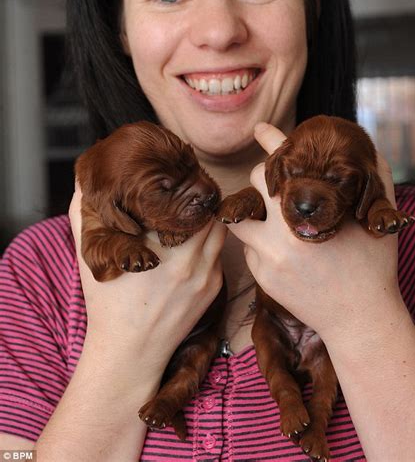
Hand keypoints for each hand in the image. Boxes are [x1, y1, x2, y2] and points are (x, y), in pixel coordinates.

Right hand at [69, 183, 225, 365]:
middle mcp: (187, 259)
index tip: (176, 176)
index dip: (182, 183)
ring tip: (192, 213)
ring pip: (219, 230)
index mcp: (157, 246)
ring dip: (208, 219)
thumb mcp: (89, 255)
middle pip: (207, 211)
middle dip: (198, 199)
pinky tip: (193, 242)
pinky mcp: (214, 287)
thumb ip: (82, 212)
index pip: (183, 200)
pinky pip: (218, 253)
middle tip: (188, 190)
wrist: (129, 352)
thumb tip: (85, 180)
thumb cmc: (107, 303)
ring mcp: (205, 274)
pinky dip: (209, 243)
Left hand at [227, 122, 402, 343]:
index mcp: (312, 208)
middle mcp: (283, 229)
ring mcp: (267, 254)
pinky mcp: (260, 276)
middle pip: (255, 182)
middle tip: (280, 183)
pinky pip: (250, 246)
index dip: (272, 140)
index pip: (284, 161)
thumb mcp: (379, 218)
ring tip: (276, 219)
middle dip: (266, 177)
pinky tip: (285, 250)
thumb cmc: (373, 266)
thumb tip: (366, 153)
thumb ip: (375, 180)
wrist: (360, 320)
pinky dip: (261, 241)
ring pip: (244, 215)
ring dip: (257, 210)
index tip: (261, 129)